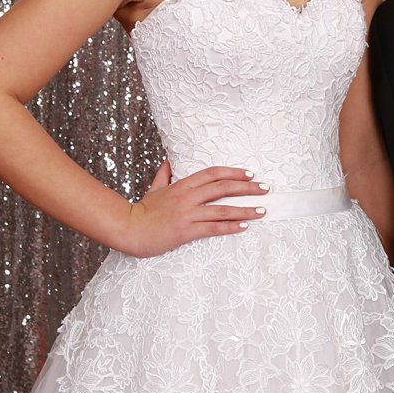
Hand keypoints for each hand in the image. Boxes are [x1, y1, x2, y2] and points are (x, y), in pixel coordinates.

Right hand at [116, 163, 268, 256]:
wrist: (128, 229)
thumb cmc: (142, 211)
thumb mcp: (154, 189)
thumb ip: (164, 175)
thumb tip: (169, 161)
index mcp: (182, 185)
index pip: (212, 173)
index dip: (233, 173)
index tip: (249, 174)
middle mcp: (187, 197)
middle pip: (222, 188)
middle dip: (247, 188)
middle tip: (265, 189)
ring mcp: (187, 214)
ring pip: (222, 209)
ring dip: (245, 210)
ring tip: (261, 211)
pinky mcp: (186, 231)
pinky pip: (212, 228)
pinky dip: (230, 226)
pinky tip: (243, 226)